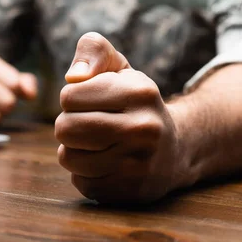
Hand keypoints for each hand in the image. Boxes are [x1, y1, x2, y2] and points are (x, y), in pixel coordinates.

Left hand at [55, 32, 179, 204]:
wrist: (176, 148)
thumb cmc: (135, 102)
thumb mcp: (120, 67)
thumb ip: (94, 50)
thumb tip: (73, 76)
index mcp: (139, 92)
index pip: (69, 96)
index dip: (72, 98)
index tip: (90, 100)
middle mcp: (144, 128)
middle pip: (65, 128)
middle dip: (67, 125)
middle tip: (87, 123)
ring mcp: (140, 163)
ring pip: (68, 158)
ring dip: (74, 151)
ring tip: (96, 144)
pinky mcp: (132, 191)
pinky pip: (82, 183)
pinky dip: (85, 174)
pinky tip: (106, 164)